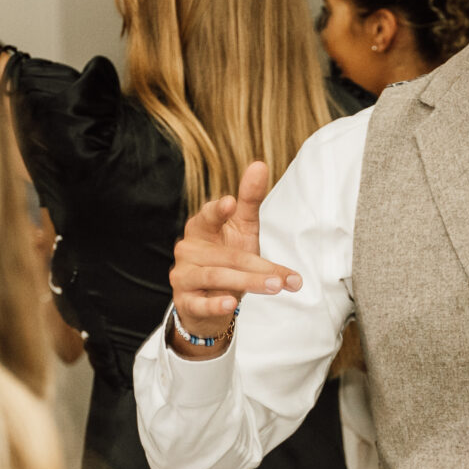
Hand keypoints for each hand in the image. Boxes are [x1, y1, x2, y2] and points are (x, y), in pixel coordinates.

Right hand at [167, 161, 301, 357]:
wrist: (208, 298)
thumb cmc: (227, 256)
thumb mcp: (241, 227)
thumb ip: (249, 199)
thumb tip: (259, 164)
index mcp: (201, 227)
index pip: (208, 216)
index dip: (219, 210)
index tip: (232, 203)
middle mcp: (188, 249)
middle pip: (226, 256)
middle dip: (258, 267)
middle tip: (284, 277)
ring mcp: (184, 275)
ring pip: (216, 277)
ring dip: (248, 283)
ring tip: (274, 287)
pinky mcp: (185, 300)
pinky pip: (199, 302)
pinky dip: (215, 304)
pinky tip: (231, 304)